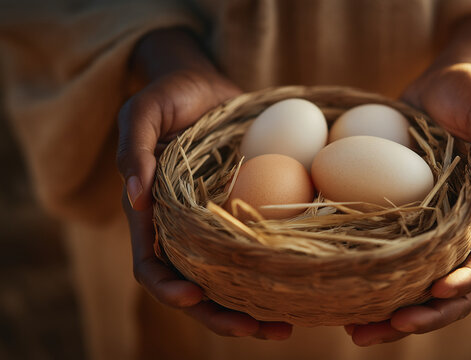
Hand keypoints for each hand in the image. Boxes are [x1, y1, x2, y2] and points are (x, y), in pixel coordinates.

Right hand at [116, 28, 291, 339]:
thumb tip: (134, 197)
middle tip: (259, 330)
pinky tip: (300, 284)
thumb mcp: (142, 111)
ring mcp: (216, 226)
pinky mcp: (245, 213)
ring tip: (286, 328)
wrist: (206, 85)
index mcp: (152, 215)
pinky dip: (273, 274)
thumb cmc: (169, 94)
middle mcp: (183, 230)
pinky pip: (256, 252)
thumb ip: (133, 149)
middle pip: (196, 288)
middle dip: (222, 316)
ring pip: (230, 281)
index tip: (194, 296)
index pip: (151, 265)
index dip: (168, 288)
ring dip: (253, 309)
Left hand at [344, 16, 470, 345]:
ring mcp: (432, 229)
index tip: (438, 293)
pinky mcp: (405, 220)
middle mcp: (462, 230)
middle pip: (450, 291)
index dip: (465, 282)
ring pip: (418, 285)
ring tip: (355, 332)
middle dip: (422, 317)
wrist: (443, 84)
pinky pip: (393, 259)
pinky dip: (375, 281)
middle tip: (382, 330)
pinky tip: (346, 292)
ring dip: (391, 314)